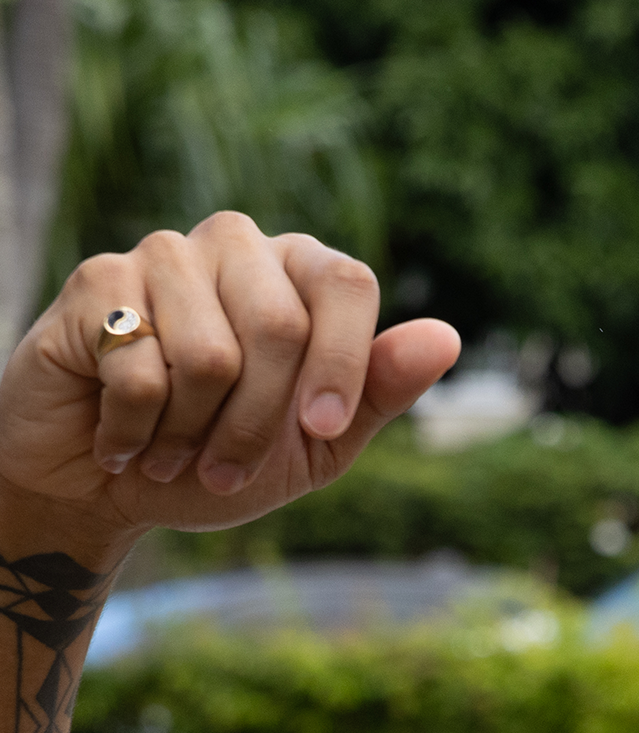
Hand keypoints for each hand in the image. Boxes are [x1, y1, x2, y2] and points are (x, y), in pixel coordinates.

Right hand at [0, 212, 460, 550]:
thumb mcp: (317, 443)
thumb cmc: (221, 458)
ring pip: (211, 354)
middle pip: (282, 326)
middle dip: (260, 423)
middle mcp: (238, 246)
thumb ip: (378, 392)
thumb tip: (446, 337)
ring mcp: (164, 254)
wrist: (108, 487)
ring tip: (172, 451)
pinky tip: (122, 436)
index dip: (344, 365)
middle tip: (225, 468)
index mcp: (301, 274)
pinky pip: (142, 368)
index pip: (349, 284)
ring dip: (194, 433)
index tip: (321, 429)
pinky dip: (136, 429)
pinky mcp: (99, 281)